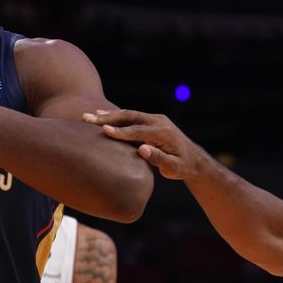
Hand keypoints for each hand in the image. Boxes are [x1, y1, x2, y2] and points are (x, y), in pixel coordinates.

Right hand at [83, 108, 210, 180]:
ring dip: (107, 115)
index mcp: (163, 133)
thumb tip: (142, 150)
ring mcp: (154, 119)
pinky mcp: (149, 121)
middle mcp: (158, 121)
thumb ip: (159, 159)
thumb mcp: (174, 168)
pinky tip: (100, 115)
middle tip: (88, 118)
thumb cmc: (183, 167)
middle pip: (129, 117)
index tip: (104, 130)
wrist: (194, 159)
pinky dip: (115, 116)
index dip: (121, 131)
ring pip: (128, 114)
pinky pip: (130, 117)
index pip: (138, 131)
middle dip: (107, 118)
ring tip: (88, 116)